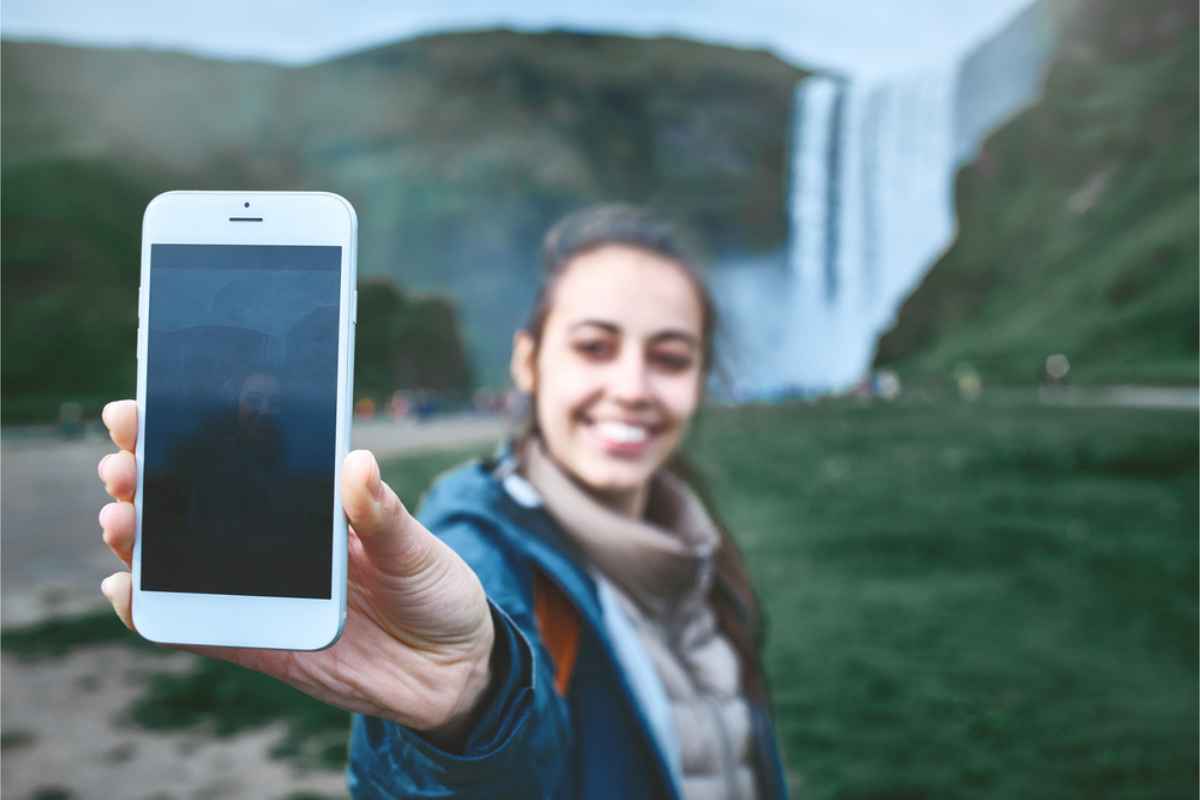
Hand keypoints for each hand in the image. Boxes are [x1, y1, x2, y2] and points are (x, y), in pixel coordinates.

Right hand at [96, 400, 494, 744]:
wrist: (453, 670)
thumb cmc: (435, 590)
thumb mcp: (418, 546)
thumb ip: (382, 514)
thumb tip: (357, 462)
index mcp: (310, 503)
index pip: (240, 460)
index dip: (187, 434)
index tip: (142, 411)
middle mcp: (276, 542)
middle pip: (196, 505)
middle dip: (148, 480)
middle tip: (120, 465)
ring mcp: (262, 592)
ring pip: (183, 562)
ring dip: (141, 540)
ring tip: (118, 518)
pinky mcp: (260, 643)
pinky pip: (199, 628)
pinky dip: (157, 613)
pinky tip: (124, 589)